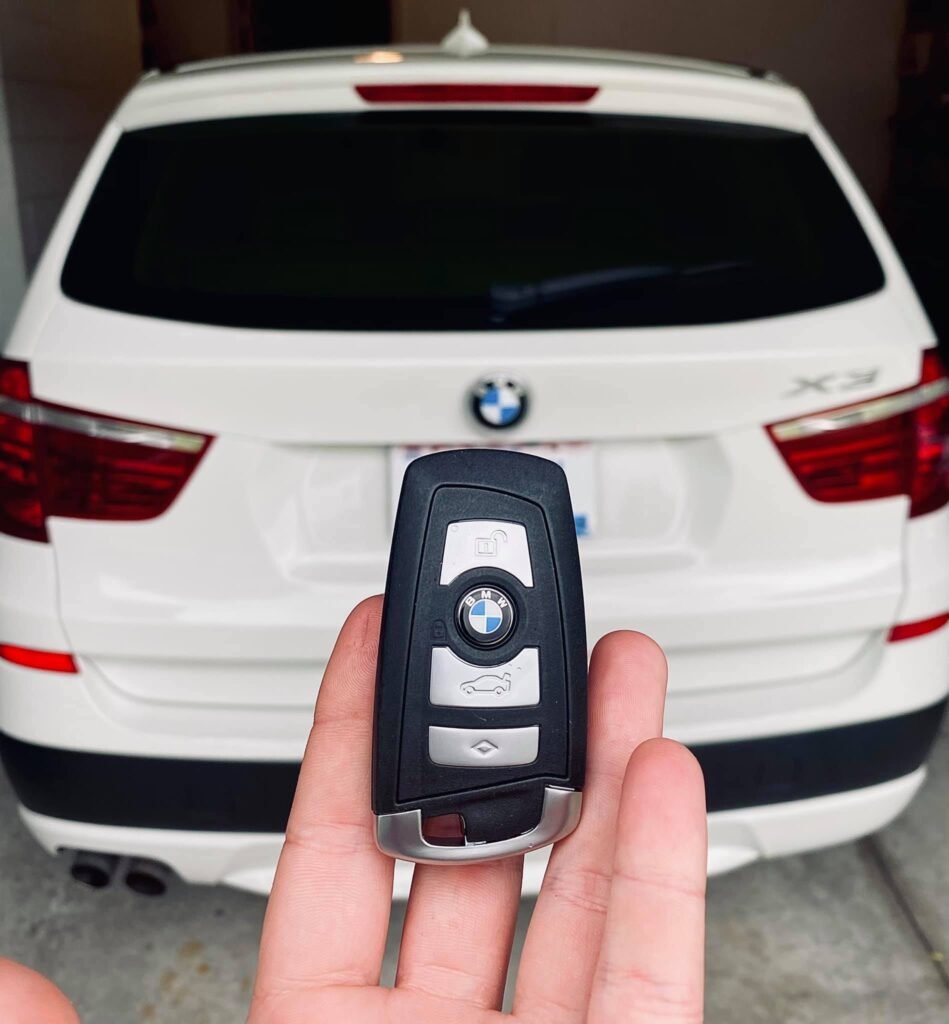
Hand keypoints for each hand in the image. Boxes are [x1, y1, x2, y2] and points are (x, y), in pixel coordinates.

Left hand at [249, 596, 706, 1022]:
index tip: (376, 636)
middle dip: (509, 730)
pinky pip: (652, 966)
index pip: (337, 846)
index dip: (357, 732)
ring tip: (619, 670)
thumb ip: (231, 974)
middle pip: (479, 848)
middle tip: (519, 639)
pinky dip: (666, 872)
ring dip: (606, 770)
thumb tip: (124, 944)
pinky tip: (662, 776)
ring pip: (580, 893)